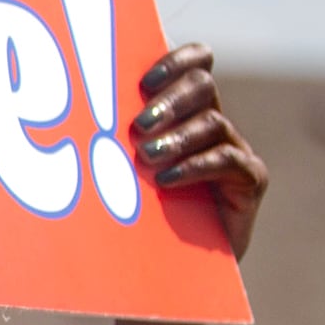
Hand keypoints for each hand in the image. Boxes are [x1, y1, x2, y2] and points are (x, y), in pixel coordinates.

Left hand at [132, 43, 267, 259]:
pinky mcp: (251, 179)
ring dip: (176, 137)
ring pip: (212, 122)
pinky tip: (166, 180)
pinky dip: (195, 167)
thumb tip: (74, 113)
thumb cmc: (140, 210)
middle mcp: (212, 121)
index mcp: (184, 107)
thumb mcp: (122, 167)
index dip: (176, 60)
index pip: (196, 62)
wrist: (174, 264)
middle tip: (140, 125)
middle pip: (202, 84)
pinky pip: (228, 161)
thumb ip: (112, 136)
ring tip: (146, 156)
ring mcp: (235, 148)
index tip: (144, 81)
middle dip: (170, 99)